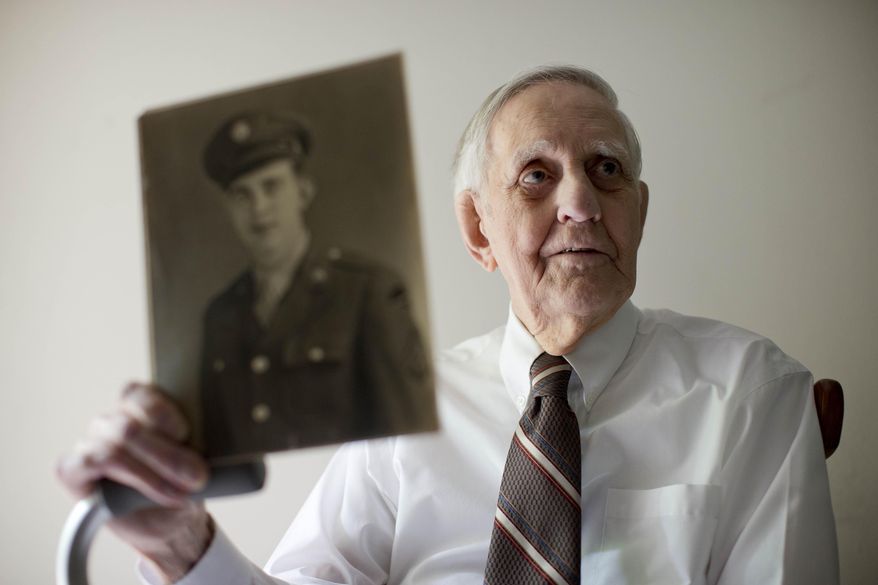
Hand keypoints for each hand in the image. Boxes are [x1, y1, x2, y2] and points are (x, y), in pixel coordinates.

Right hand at [56, 382, 212, 581]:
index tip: (186, 434)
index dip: (162, 412)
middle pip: (130, 426)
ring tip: (180, 493)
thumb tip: (238, 437)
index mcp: (138, 406)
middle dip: (168, 454)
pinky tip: (147, 496)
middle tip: (198, 476)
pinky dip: (127, 480)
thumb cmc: (183, 482)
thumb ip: (208, 439)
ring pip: (115, 447)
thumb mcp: (202, 456)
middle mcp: (111, 420)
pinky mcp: (72, 470)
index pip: (138, 393)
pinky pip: (91, 464)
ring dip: (152, 473)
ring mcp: (89, 443)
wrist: (169, 523)